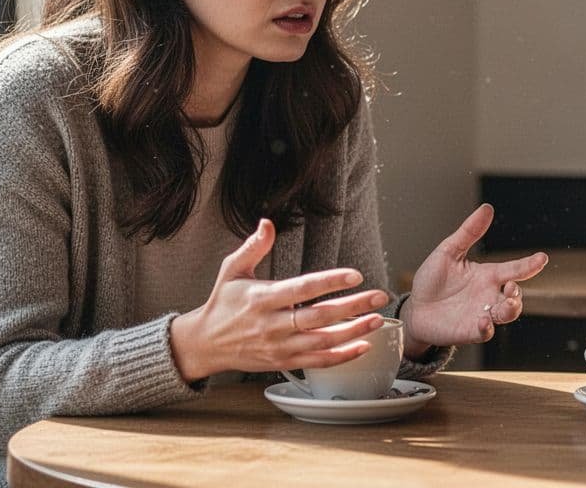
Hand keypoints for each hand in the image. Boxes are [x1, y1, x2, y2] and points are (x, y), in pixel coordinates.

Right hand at [169, 218, 390, 382]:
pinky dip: (341, 356)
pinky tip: (363, 346)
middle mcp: (272, 324)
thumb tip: (267, 222)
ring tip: (377, 320)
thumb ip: (253, 247)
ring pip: (322, 341)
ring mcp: (278, 347)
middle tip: (380, 296)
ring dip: (353, 332)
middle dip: (353, 307)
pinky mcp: (283, 363)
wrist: (205, 344)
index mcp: (262, 298)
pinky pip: (317, 362)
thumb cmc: (222, 303)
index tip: (356, 275)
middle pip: (319, 316)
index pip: (302, 288)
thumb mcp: (232, 270)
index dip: (330, 282)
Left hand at [402, 204, 547, 350]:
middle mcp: (488, 296)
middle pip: (515, 297)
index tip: (542, 258)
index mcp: (487, 276)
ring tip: (508, 304)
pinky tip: (483, 322)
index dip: (529, 264)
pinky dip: (487, 328)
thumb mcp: (449, 251)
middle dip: (518, 294)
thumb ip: (469, 232)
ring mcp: (481, 314)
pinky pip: (485, 333)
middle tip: (512, 288)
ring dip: (511, 310)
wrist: (415, 308)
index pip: (514, 269)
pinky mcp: (469, 331)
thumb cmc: (433, 280)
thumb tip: (487, 208)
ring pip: (506, 315)